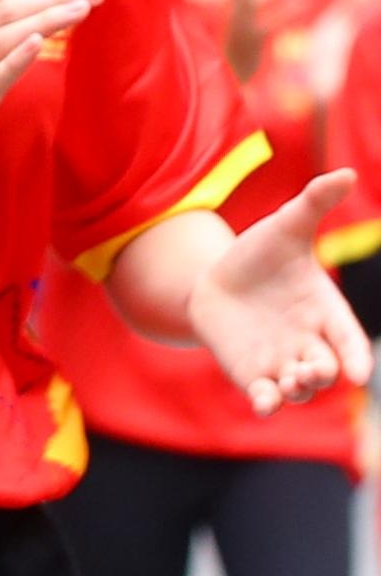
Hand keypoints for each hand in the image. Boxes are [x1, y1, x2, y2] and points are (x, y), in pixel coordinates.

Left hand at [191, 170, 374, 412]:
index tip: (361, 375)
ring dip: (299, 389)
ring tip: (291, 379)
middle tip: (313, 369)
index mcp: (326, 312)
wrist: (214, 278)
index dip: (357, 357)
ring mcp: (281, 361)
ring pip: (300, 388)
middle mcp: (309, 342)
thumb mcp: (286, 227)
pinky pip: (265, 397)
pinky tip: (263, 401)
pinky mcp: (251, 374)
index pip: (350, 339)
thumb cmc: (261, 255)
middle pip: (328, 369)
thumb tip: (347, 173)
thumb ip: (315, 204)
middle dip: (325, 373)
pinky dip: (267, 402)